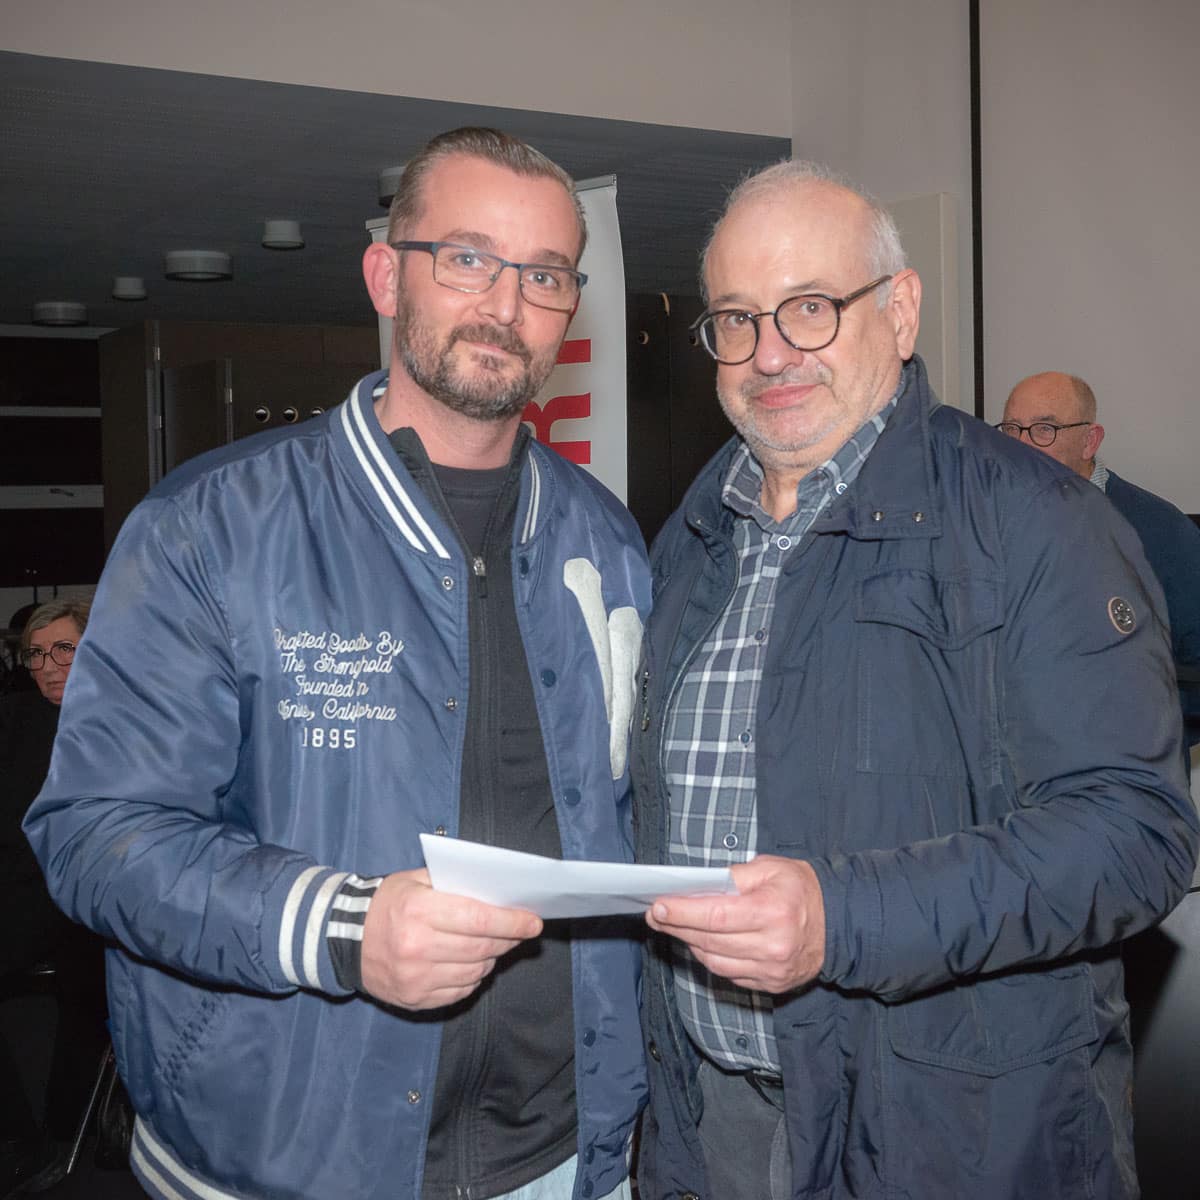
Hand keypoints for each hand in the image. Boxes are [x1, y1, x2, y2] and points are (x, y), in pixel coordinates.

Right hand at [360, 868, 541, 1009]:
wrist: (344, 939)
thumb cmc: (387, 903)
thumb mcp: (415, 880)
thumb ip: (454, 885)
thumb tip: (499, 894)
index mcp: (419, 912)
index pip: (479, 920)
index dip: (512, 922)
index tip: (534, 922)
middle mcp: (417, 948)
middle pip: (481, 947)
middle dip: (509, 939)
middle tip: (521, 930)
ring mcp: (416, 978)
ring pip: (475, 970)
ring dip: (492, 956)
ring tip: (494, 943)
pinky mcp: (415, 999)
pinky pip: (461, 990)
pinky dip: (474, 975)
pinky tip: (471, 961)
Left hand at [645, 855, 825, 992]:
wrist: (838, 923)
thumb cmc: (801, 889)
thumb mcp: (771, 868)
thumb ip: (733, 876)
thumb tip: (696, 885)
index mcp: (772, 912)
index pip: (715, 916)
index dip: (682, 913)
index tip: (658, 906)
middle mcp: (772, 946)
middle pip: (710, 940)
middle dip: (677, 926)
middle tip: (656, 914)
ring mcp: (771, 970)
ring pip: (714, 962)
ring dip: (690, 943)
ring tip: (675, 926)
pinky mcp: (770, 984)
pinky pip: (728, 974)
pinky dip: (710, 957)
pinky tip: (701, 941)